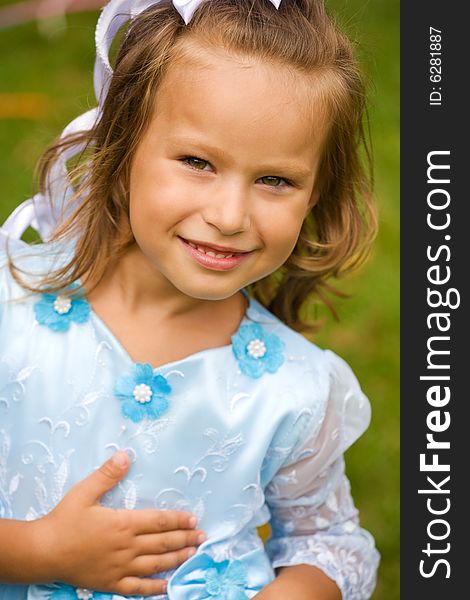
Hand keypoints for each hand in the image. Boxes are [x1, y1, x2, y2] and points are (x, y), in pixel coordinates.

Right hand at [34, 451, 205, 596]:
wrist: (43, 552)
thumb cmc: (64, 520)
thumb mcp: (84, 492)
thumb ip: (107, 474)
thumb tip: (125, 455)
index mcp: (123, 524)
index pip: (158, 521)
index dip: (178, 520)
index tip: (193, 518)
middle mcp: (126, 547)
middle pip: (162, 543)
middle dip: (185, 538)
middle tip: (202, 536)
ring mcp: (120, 567)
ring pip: (155, 564)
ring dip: (177, 559)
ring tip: (193, 554)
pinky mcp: (111, 583)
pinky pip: (138, 587)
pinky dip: (155, 587)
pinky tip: (168, 585)